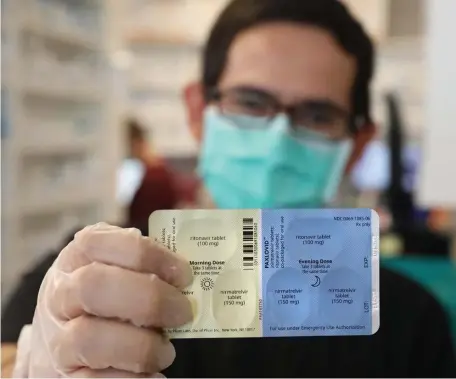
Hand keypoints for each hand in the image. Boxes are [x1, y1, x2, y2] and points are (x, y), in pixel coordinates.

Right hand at [27, 223, 192, 376]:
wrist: (62, 339)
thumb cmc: (103, 296)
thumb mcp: (116, 269)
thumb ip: (143, 265)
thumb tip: (186, 274)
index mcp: (76, 258)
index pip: (100, 243)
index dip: (148, 255)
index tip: (184, 274)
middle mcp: (60, 294)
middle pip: (94, 286)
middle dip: (149, 299)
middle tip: (184, 312)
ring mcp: (58, 338)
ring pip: (90, 338)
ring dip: (140, 346)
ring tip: (166, 351)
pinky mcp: (64, 377)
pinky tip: (153, 376)